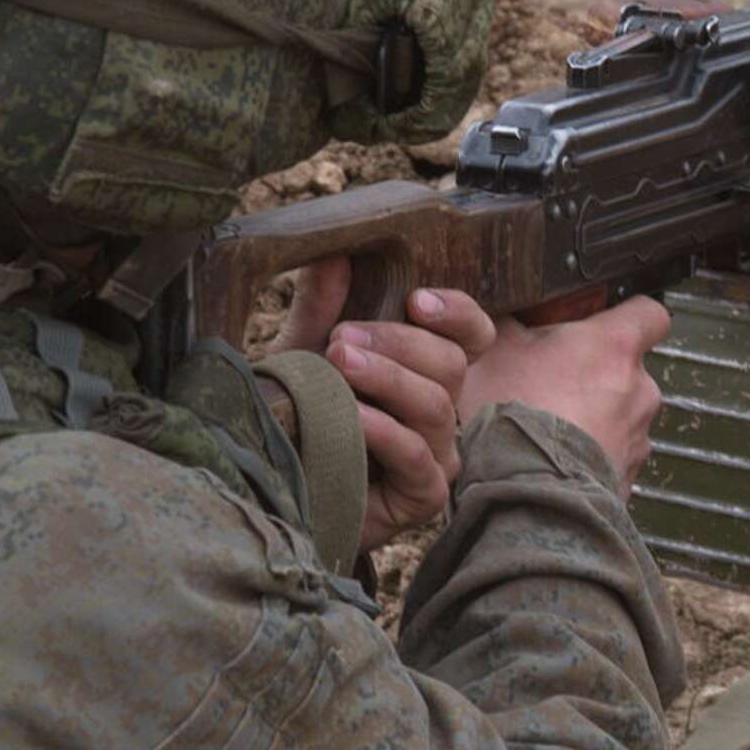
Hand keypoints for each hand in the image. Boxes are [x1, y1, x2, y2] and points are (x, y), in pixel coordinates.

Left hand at [270, 258, 495, 549]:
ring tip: (339, 364)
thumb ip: (320, 309)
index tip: (415, 300)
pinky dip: (385, 432)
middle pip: (451, 364)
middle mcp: (441, 409)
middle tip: (342, 338)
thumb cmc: (300, 419)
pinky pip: (418, 456)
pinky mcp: (424, 496)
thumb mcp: (305, 356)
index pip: (471, 334)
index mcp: (426, 370)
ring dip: (387, 379)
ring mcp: (438, 454)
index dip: (457, 313)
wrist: (278, 489)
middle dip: (397, 343)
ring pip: (437, 405)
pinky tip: (353, 417)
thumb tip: (331, 253)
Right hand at [458, 296, 671, 490]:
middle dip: (596, 374)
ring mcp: (639, 436)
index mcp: (616, 347)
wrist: (526, 493)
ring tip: (548, 429)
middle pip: (629, 369)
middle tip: (551, 383)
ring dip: (593, 417)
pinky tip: (553, 462)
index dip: (630, 315)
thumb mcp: (497, 350)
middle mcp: (640, 388)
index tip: (602, 322)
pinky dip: (589, 454)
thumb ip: (515, 324)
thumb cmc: (516, 413)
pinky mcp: (628, 476)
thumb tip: (512, 312)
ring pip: (620, 415)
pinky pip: (610, 455)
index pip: (651, 314)